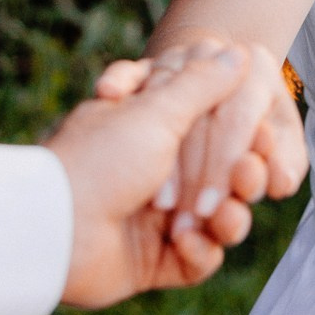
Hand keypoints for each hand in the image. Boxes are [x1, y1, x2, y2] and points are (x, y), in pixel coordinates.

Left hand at [48, 40, 278, 306]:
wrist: (54, 227)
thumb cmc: (101, 159)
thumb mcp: (156, 111)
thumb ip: (202, 85)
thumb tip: (238, 52)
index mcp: (150, 134)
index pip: (213, 133)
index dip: (241, 138)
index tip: (260, 139)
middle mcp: (154, 175)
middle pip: (222, 180)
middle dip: (240, 179)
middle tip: (248, 177)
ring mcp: (153, 221)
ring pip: (215, 222)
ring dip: (227, 219)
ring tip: (222, 217)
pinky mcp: (151, 262)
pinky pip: (195, 261)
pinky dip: (199, 254)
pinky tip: (186, 243)